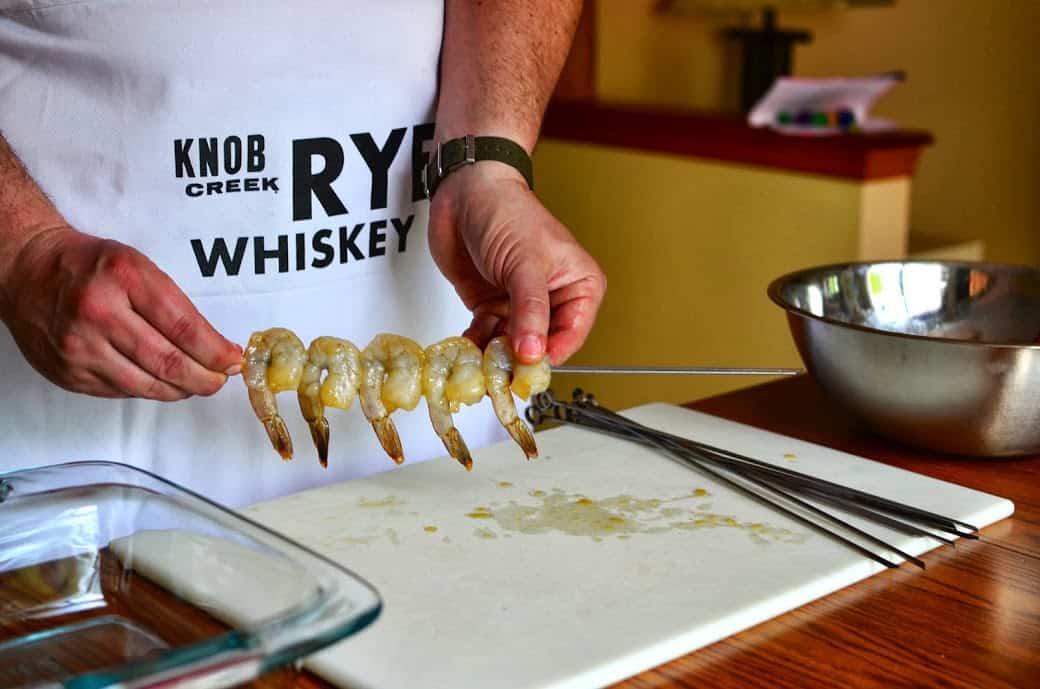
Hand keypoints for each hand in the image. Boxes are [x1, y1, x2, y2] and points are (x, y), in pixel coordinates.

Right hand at [0, 226, 241, 399]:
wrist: (25, 270)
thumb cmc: (89, 266)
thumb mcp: (138, 266)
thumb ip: (175, 305)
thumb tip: (214, 348)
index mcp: (124, 279)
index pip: (184, 327)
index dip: (215, 352)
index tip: (233, 360)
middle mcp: (99, 314)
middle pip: (168, 362)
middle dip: (205, 378)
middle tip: (220, 380)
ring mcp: (80, 348)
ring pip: (147, 386)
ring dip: (180, 390)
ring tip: (195, 384)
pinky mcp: (68, 373)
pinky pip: (121, 392)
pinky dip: (147, 390)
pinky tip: (158, 381)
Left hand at [428, 162, 605, 364]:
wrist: (464, 190)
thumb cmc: (507, 211)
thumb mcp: (525, 264)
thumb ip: (530, 312)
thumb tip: (533, 352)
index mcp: (579, 287)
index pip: (571, 336)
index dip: (549, 355)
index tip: (526, 369)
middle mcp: (552, 300)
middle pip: (541, 346)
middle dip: (519, 359)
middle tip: (499, 370)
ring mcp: (520, 305)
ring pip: (512, 347)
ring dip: (494, 357)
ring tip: (479, 363)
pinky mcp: (491, 307)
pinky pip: (487, 338)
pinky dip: (476, 346)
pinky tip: (467, 349)